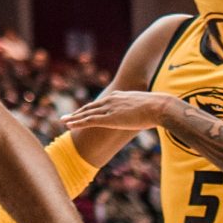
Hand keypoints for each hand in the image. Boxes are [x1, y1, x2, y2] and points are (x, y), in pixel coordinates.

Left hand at [57, 91, 175, 134]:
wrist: (158, 106)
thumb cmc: (157, 108)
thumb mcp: (146, 107)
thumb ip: (141, 111)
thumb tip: (147, 116)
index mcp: (119, 96)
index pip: (100, 103)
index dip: (89, 109)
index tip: (82, 112)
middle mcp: (111, 100)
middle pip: (90, 107)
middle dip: (77, 113)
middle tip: (66, 117)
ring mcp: (109, 109)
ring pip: (86, 113)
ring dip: (74, 118)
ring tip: (63, 121)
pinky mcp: (109, 118)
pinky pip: (89, 121)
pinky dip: (77, 123)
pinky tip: (69, 125)